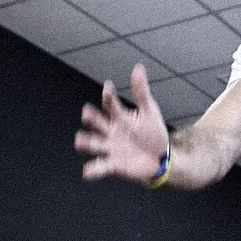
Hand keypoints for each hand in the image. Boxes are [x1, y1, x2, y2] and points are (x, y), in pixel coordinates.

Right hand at [75, 64, 168, 183]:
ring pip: (94, 144)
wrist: (161, 158)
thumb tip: (138, 67)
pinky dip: (93, 170)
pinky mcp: (113, 165)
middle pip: (98, 123)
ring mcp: (111, 148)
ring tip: (79, 140)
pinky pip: (101, 167)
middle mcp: (111, 131)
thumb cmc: (153, 133)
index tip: (108, 87)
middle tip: (86, 112)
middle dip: (92, 118)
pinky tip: (87, 172)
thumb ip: (141, 93)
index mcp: (119, 117)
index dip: (109, 96)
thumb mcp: (149, 112)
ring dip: (86, 142)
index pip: (111, 105)